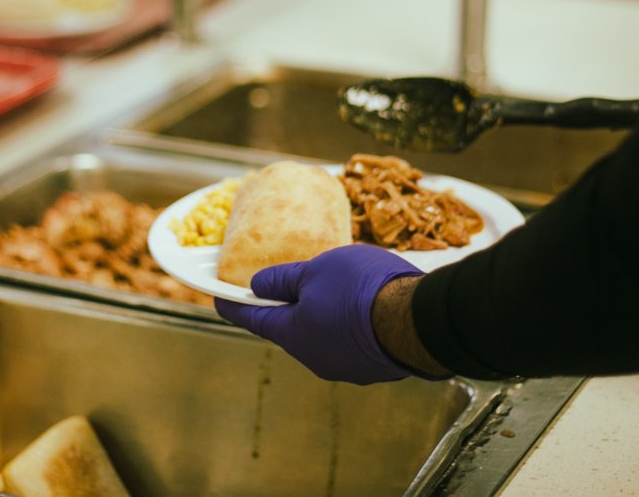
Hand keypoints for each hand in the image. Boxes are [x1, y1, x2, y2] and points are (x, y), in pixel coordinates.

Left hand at [214, 244, 422, 384]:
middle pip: (292, 329)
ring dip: (324, 315)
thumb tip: (258, 285)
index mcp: (294, 335)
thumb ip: (284, 279)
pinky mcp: (374, 368)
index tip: (219, 298)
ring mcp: (346, 368)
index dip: (235, 306)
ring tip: (341, 289)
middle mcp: (316, 358)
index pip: (254, 319)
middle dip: (289, 307)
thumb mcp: (316, 270)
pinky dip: (350, 325)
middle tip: (293, 283)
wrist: (419, 319)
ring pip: (324, 336)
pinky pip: (352, 343)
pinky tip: (365, 306)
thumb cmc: (362, 290)